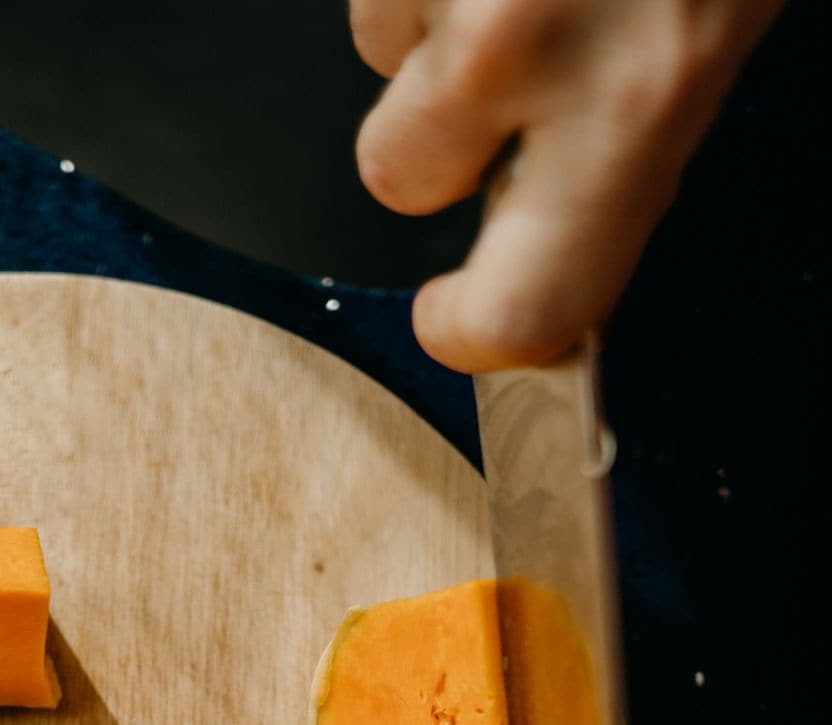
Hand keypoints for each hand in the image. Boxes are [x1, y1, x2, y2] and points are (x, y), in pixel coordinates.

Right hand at [350, 0, 784, 367]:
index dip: (473, 329)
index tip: (458, 319)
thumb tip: (549, 234)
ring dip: (432, 18)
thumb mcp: (706, 39)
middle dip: (434, 139)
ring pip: (381, 52)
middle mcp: (524, 42)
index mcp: (637, 105)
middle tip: (502, 72)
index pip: (523, 307)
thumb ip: (624, 151)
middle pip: (399, 178)